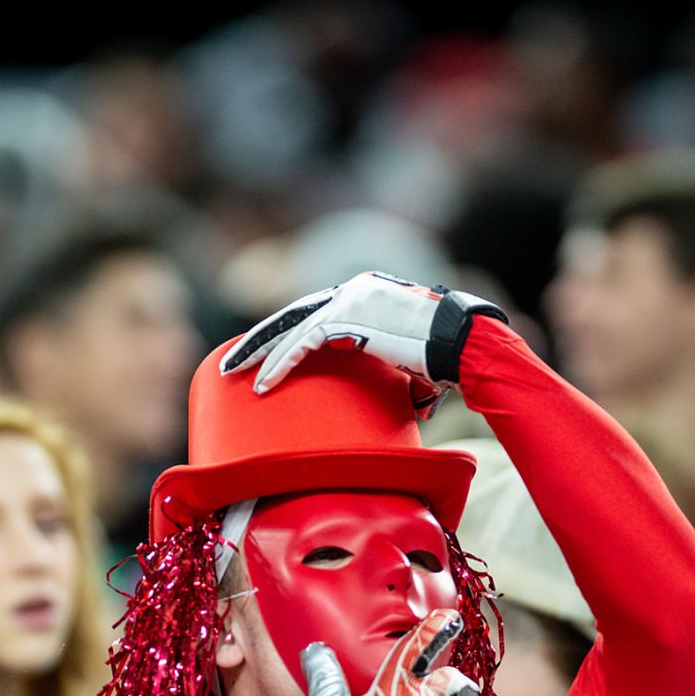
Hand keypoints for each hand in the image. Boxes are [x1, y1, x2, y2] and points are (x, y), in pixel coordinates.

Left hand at [221, 270, 506, 402]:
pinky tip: (263, 384)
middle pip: (293, 315)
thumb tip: (411, 405)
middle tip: (230, 363)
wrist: (464, 345)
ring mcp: (349, 300)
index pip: (313, 313)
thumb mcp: (410, 361)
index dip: (284, 337)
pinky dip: (281, 363)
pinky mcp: (349, 318)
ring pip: (291, 327)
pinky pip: (303, 341)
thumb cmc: (448, 359)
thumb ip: (392, 371)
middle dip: (259, 341)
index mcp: (365, 294)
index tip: (263, 359)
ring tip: (233, 374)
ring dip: (258, 353)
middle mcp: (353, 290)